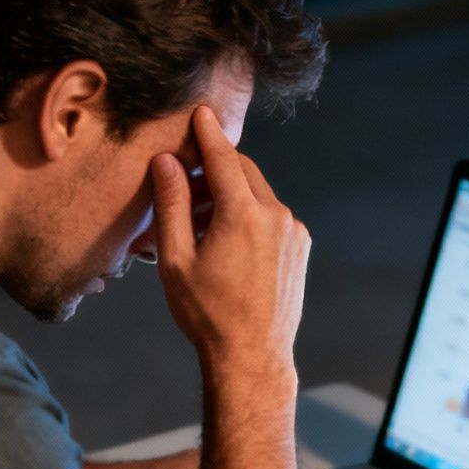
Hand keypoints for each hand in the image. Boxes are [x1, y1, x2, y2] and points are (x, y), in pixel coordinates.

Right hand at [150, 106, 309, 373]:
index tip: (200, 112)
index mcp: (243, 214)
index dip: (208, 132)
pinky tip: (225, 240)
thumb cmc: (208, 314)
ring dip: (230, 194)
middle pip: (243, 171)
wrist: (252, 356)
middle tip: (184, 181)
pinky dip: (248, 214)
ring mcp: (293, 231)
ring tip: (199, 223)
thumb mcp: (176, 258)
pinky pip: (271, 216)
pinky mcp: (300, 247)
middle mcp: (276, 215)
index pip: (223, 157)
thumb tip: (168, 162)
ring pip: (258, 194)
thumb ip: (172, 204)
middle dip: (214, 168)